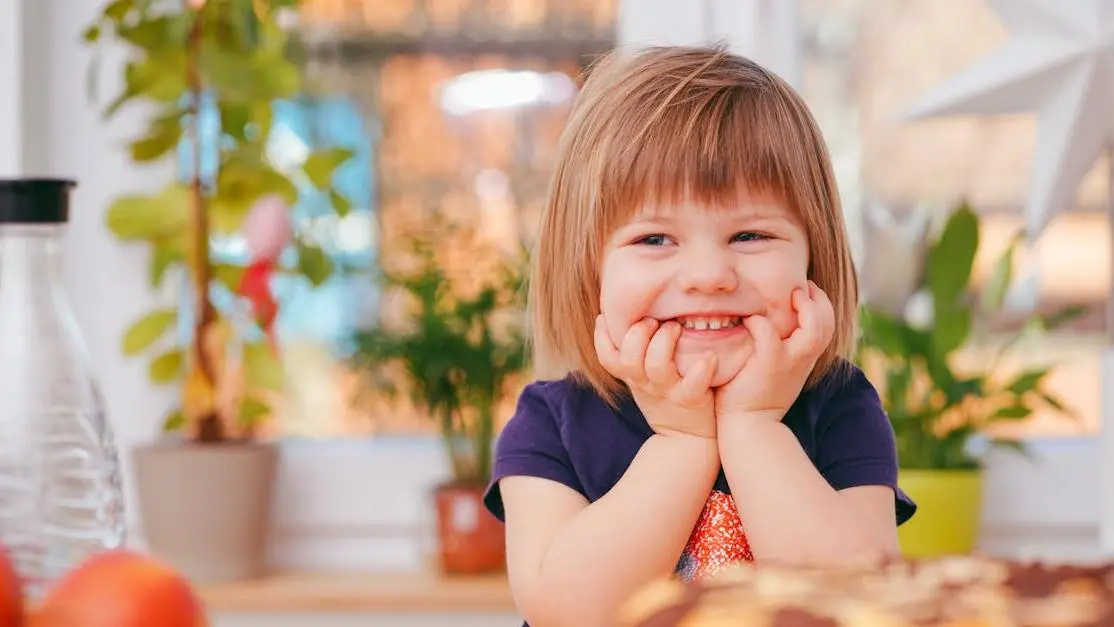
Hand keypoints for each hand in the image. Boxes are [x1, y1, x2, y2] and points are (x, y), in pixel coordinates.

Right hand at [594, 315, 717, 438]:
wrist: (686, 439)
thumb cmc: (665, 397)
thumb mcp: (642, 378)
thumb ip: (635, 352)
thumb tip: (628, 315)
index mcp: (632, 376)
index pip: (606, 356)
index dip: (601, 336)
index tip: (607, 315)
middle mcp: (645, 383)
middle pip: (629, 357)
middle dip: (638, 332)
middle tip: (653, 320)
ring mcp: (667, 392)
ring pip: (656, 366)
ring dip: (665, 341)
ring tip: (676, 327)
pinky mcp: (690, 400)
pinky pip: (693, 385)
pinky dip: (701, 369)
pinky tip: (709, 356)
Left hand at [715, 282, 834, 420]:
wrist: (748, 427)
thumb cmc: (754, 396)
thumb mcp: (775, 370)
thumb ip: (780, 348)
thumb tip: (770, 323)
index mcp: (805, 358)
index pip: (827, 325)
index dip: (821, 305)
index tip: (805, 291)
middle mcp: (803, 359)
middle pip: (828, 323)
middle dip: (819, 300)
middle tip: (802, 287)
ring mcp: (789, 362)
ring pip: (814, 329)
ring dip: (805, 308)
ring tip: (791, 296)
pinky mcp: (768, 364)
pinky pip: (768, 333)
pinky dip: (760, 322)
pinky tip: (749, 320)